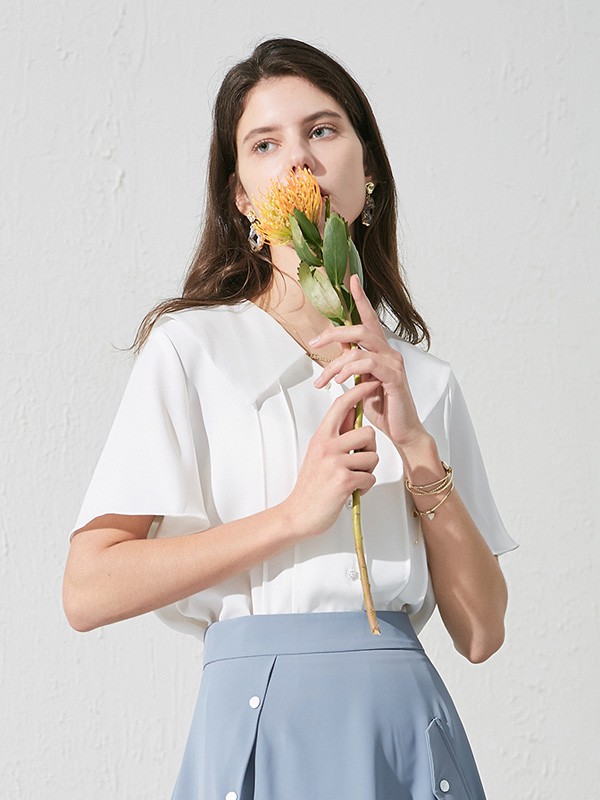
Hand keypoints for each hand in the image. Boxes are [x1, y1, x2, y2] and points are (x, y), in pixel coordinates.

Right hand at [284, 380, 379, 537]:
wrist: (299, 513)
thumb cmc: (311, 486)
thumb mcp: (319, 454)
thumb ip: (336, 436)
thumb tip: (353, 415)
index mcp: (321, 437)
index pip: (341, 405)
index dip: (358, 391)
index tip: (370, 383)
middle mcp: (327, 446)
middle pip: (367, 432)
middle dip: (370, 449)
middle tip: (358, 462)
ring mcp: (335, 462)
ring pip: (372, 456)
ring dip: (368, 471)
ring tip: (352, 479)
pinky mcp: (344, 480)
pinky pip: (370, 477)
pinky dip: (365, 487)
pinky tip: (352, 491)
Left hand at [311, 274, 426, 449]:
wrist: (402, 431)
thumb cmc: (383, 407)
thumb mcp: (361, 382)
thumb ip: (352, 363)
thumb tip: (339, 348)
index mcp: (380, 351)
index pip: (369, 320)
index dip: (362, 299)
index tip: (352, 280)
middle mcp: (389, 352)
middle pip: (360, 329)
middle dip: (333, 334)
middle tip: (314, 344)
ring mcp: (393, 363)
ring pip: (359, 348)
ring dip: (335, 364)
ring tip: (323, 382)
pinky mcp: (394, 377)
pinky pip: (368, 364)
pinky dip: (350, 371)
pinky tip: (340, 382)